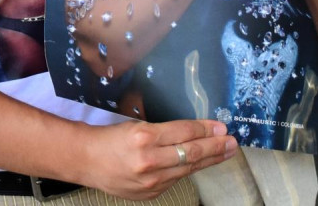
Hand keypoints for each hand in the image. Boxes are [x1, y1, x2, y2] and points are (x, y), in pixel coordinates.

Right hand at [82, 118, 235, 199]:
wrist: (85, 160)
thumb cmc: (108, 138)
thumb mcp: (135, 126)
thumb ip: (163, 132)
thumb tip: (193, 133)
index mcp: (143, 136)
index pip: (183, 132)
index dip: (205, 129)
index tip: (221, 126)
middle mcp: (149, 160)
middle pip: (191, 153)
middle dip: (215, 146)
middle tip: (232, 141)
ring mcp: (150, 180)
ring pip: (188, 168)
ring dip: (209, 159)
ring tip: (225, 152)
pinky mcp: (151, 193)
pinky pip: (175, 179)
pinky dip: (187, 170)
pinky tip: (199, 163)